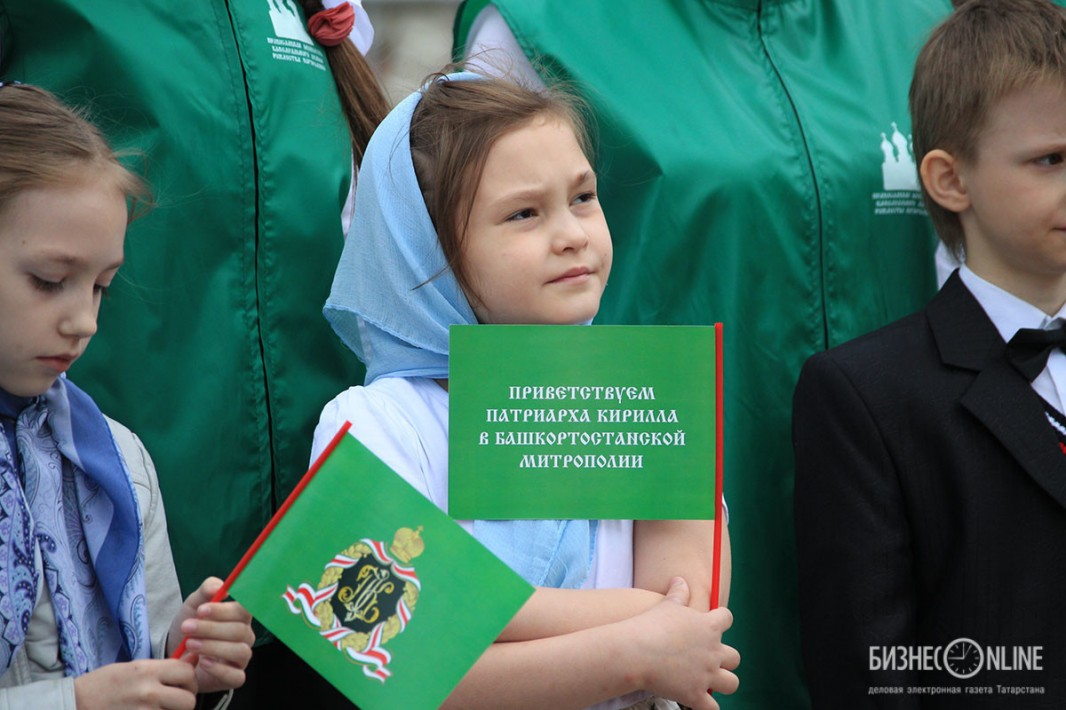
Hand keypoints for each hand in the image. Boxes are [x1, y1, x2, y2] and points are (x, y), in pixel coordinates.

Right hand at [73, 658, 196, 708]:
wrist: (77, 703)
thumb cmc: (106, 683)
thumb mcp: (135, 667)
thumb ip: (165, 667)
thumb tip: (194, 659)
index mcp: (147, 671)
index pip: (187, 673)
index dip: (190, 679)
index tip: (184, 682)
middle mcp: (148, 692)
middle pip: (189, 700)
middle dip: (186, 699)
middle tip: (177, 699)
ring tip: (162, 707)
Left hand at [168, 577, 254, 692]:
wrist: (175, 654)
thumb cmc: (190, 627)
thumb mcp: (193, 605)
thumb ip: (206, 591)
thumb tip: (218, 587)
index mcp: (240, 616)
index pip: (244, 610)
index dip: (224, 611)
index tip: (201, 611)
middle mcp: (245, 636)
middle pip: (239, 631)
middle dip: (211, 629)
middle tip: (187, 628)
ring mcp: (241, 658)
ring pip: (240, 651)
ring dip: (213, 647)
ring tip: (190, 645)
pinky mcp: (234, 677)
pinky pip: (236, 676)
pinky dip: (220, 669)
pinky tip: (203, 662)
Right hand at [629, 577, 739, 709]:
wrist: (637, 651)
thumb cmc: (651, 625)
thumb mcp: (666, 604)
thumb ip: (678, 593)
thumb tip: (680, 579)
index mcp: (709, 626)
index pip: (727, 619)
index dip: (721, 621)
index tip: (712, 624)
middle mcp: (713, 651)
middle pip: (734, 657)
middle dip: (725, 659)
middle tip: (710, 659)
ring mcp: (706, 674)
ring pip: (731, 684)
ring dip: (723, 683)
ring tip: (710, 682)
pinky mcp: (695, 694)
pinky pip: (712, 708)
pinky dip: (707, 707)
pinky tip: (699, 703)